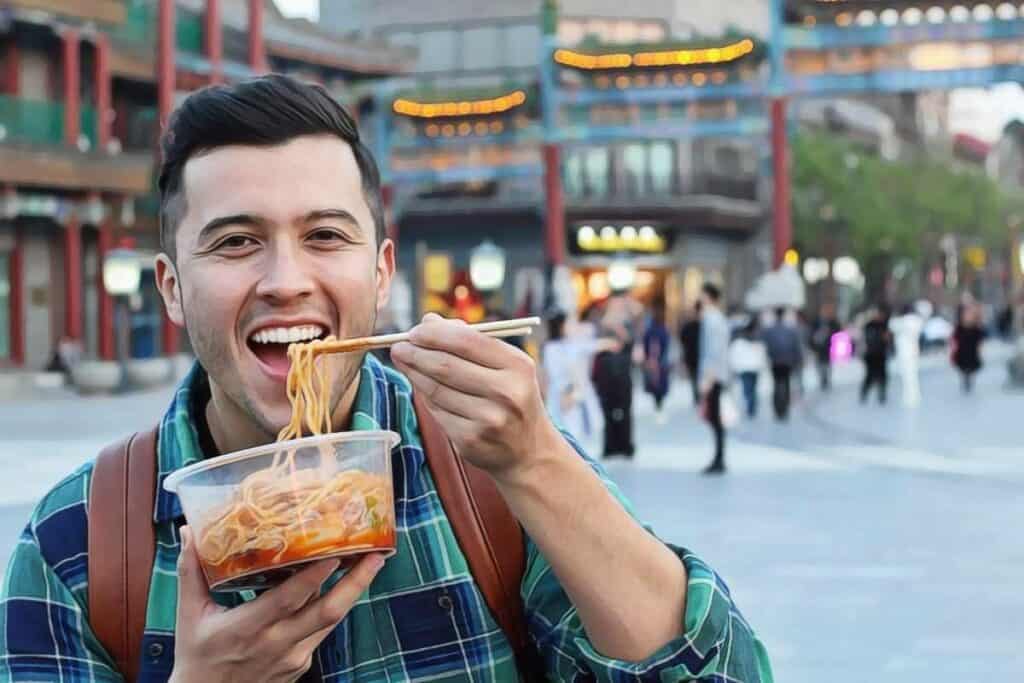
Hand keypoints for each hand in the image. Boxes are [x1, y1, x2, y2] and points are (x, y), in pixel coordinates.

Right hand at [169, 526, 385, 682]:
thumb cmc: (197, 656)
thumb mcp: (189, 614)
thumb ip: (192, 571)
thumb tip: (190, 530)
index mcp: (248, 628)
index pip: (289, 599)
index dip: (314, 575)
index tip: (335, 550)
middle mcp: (277, 643)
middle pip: (327, 611)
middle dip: (355, 581)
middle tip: (377, 554)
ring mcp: (293, 656)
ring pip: (332, 620)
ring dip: (353, 590)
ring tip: (371, 561)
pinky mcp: (301, 664)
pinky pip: (322, 630)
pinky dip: (334, 606)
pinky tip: (343, 584)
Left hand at [390, 314, 562, 480]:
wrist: (528, 450)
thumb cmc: (510, 396)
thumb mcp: (504, 365)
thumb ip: (468, 340)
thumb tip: (428, 321)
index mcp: (517, 365)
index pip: (467, 341)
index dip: (435, 334)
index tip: (414, 331)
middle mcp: (506, 392)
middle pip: (446, 366)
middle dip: (416, 353)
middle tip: (398, 346)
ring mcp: (489, 419)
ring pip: (436, 390)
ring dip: (414, 373)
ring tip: (403, 362)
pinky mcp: (471, 440)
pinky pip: (437, 411)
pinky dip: (425, 397)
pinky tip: (420, 387)